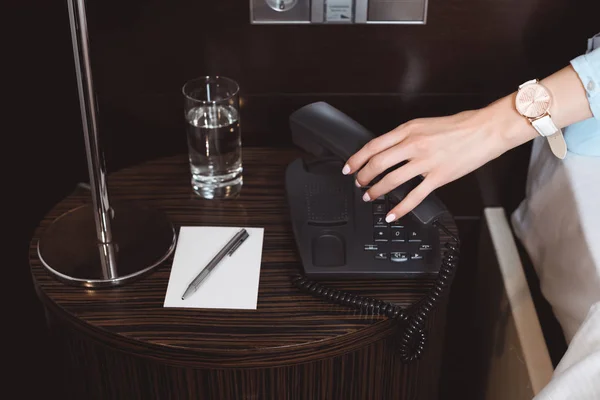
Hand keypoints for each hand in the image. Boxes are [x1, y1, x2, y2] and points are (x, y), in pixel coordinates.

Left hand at [341, 96, 537, 221]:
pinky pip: (414, 196)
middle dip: (363, 177)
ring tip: (371, 196)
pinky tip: (392, 214)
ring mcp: (426, 162)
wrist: (486, 130)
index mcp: (408, 129)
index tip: (349, 167)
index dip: (356, 159)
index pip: (373, 146)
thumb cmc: (459, 126)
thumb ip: (405, 136)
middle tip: (359, 184)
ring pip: (391, 180)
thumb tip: (386, 150)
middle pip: (378, 164)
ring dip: (376, 191)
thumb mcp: (424, 124)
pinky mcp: (439, 177)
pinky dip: (400, 208)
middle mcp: (414, 144)